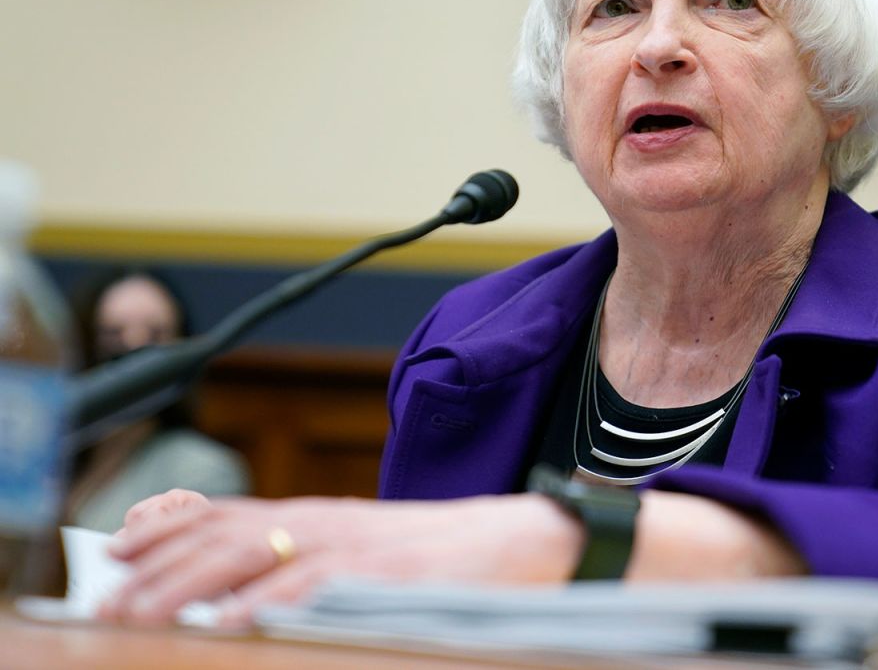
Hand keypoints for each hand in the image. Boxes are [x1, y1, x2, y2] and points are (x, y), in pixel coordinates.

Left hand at [98, 493, 582, 627]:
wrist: (513, 542)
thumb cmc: (432, 555)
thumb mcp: (356, 546)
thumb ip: (300, 557)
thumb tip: (235, 592)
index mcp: (315, 516)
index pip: (224, 511)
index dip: (165, 527)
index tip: (116, 547)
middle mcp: (323, 522)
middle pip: (223, 535)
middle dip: (157, 566)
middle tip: (107, 599)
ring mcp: (351, 546)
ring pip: (253, 556)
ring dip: (187, 585)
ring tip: (138, 613)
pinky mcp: (381, 575)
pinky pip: (312, 588)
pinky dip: (264, 604)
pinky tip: (226, 625)